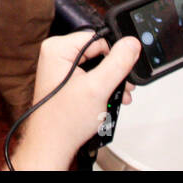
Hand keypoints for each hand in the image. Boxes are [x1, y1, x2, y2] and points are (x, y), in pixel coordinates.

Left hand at [11, 31, 140, 170]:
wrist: (52, 145)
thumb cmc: (63, 121)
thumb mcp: (97, 88)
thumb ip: (117, 63)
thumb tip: (131, 43)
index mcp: (57, 48)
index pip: (97, 37)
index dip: (113, 54)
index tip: (122, 70)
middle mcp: (55, 54)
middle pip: (97, 51)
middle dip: (114, 70)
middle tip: (124, 85)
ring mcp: (59, 68)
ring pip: (95, 64)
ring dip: (110, 80)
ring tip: (119, 95)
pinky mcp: (65, 80)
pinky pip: (89, 75)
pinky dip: (101, 86)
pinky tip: (109, 98)